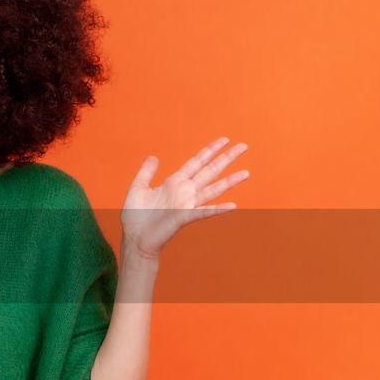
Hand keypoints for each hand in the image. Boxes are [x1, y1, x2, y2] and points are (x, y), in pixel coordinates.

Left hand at [120, 136, 249, 261]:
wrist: (133, 239)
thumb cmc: (135, 217)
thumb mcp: (137, 188)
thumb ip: (146, 172)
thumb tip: (154, 156)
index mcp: (174, 183)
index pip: (196, 162)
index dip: (210, 151)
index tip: (225, 140)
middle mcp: (184, 192)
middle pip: (210, 171)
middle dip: (226, 159)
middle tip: (244, 146)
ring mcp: (186, 205)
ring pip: (212, 190)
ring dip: (229, 182)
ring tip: (246, 173)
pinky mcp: (183, 218)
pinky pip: (203, 212)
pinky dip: (217, 209)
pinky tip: (232, 205)